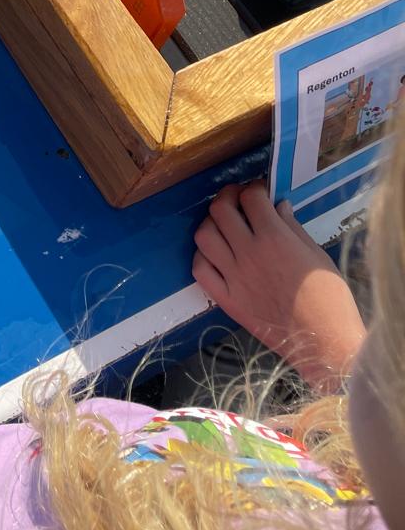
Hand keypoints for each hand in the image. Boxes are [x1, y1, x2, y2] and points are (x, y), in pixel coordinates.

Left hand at [192, 182, 366, 392]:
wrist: (323, 342)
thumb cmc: (329, 298)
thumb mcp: (317, 255)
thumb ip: (293, 227)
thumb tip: (278, 205)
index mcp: (274, 237)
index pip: (251, 198)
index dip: (254, 188)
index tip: (260, 191)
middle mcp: (247, 252)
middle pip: (220, 210)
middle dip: (227, 196)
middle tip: (237, 199)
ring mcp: (232, 276)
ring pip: (203, 236)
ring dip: (210, 223)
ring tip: (223, 224)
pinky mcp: (226, 299)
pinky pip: (200, 269)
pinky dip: (203, 255)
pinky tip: (215, 254)